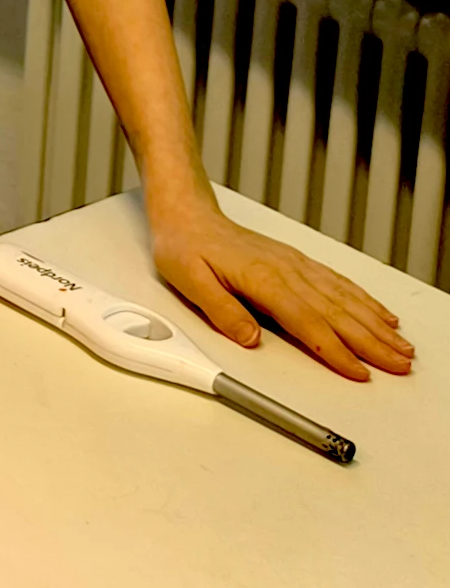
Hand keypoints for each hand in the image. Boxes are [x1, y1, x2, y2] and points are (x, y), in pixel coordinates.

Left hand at [149, 204, 413, 380]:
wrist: (188, 214)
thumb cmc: (185, 246)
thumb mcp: (189, 281)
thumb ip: (222, 311)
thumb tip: (250, 339)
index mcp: (263, 280)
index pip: (308, 323)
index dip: (337, 351)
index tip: (360, 372)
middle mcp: (286, 271)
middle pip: (338, 314)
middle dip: (373, 342)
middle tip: (400, 365)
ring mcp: (295, 265)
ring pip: (345, 299)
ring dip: (376, 324)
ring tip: (401, 346)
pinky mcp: (297, 262)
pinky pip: (339, 282)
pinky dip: (364, 300)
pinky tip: (380, 314)